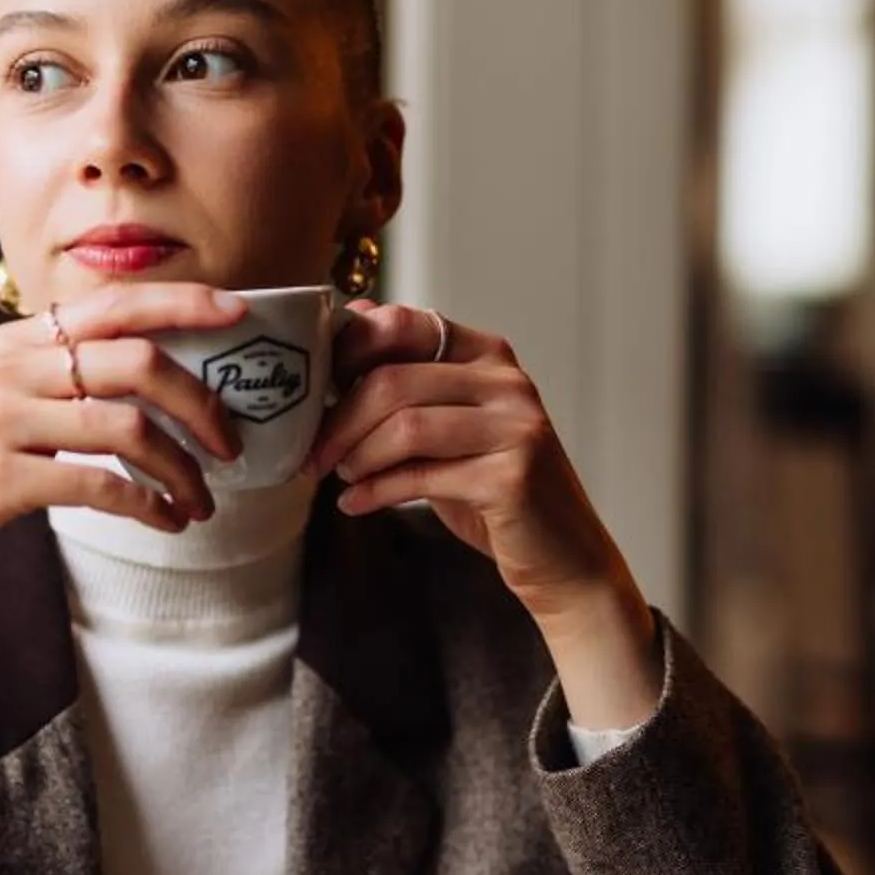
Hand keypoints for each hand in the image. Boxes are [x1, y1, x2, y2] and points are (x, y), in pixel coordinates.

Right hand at [0, 284, 247, 715]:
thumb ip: (55, 378)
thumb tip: (150, 373)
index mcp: (14, 342)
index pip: (115, 303)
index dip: (184, 302)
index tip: (240, 312)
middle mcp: (7, 368)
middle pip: (138, 363)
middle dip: (202, 405)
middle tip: (232, 446)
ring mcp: (0, 421)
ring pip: (130, 428)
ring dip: (183, 470)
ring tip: (202, 502)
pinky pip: (101, 484)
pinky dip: (149, 506)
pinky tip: (167, 523)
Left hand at [307, 302, 660, 729]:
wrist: (562, 558)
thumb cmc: (493, 487)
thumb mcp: (447, 423)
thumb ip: (407, 377)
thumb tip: (351, 317)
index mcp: (487, 354)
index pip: (403, 324)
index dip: (348, 353)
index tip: (315, 391)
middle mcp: (506, 381)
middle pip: (393, 380)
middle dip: (339, 420)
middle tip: (313, 454)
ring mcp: (515, 427)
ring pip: (404, 426)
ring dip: (356, 456)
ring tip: (340, 477)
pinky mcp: (512, 476)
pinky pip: (421, 477)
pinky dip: (376, 491)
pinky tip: (356, 504)